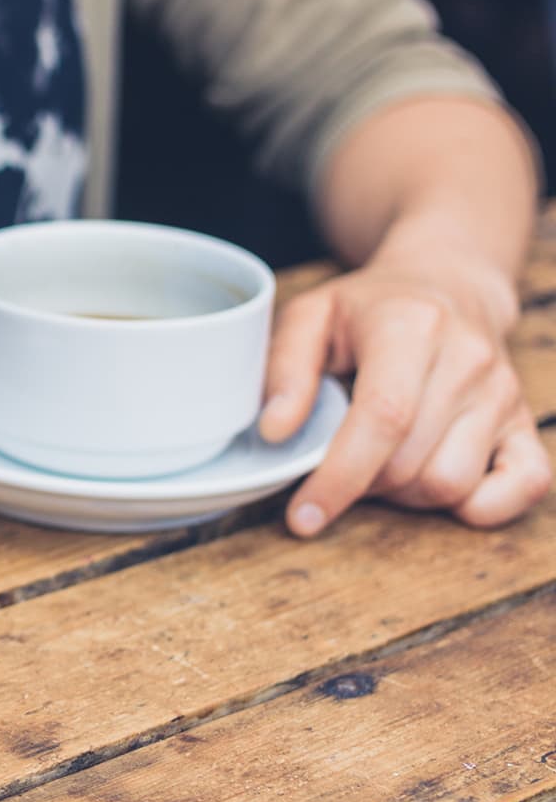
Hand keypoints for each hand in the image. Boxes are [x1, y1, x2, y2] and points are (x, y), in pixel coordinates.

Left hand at [260, 257, 548, 535]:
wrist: (448, 285)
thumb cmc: (369, 309)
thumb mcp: (310, 317)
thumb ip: (284, 370)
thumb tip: (275, 432)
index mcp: (412, 326)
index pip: (384, 417)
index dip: (340, 476)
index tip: (303, 516)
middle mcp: (469, 360)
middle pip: (410, 464)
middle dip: (361, 484)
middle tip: (337, 463)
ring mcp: (504, 393)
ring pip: (452, 484)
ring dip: (404, 495)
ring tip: (380, 462)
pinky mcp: (526, 422)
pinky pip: (523, 486)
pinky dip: (478, 505)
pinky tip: (434, 484)